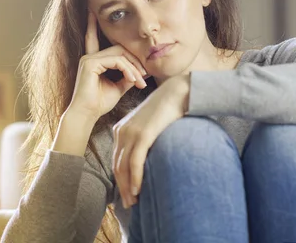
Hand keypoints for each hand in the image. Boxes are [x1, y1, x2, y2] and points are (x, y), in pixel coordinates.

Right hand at [68, 10, 150, 118]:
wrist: (87, 115)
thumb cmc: (100, 103)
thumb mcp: (118, 87)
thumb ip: (127, 76)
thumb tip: (140, 71)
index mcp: (94, 61)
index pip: (94, 39)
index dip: (92, 25)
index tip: (92, 12)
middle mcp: (90, 57)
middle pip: (119, 49)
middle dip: (135, 61)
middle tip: (145, 76)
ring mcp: (88, 59)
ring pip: (119, 54)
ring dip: (134, 68)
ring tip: (140, 82)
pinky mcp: (90, 63)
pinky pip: (116, 61)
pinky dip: (128, 70)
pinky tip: (133, 81)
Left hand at [111, 74, 189, 208]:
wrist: (178, 91)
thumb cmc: (168, 109)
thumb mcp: (150, 124)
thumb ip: (144, 138)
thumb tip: (147, 157)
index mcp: (121, 129)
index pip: (117, 160)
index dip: (120, 179)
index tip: (127, 193)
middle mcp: (122, 131)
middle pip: (117, 166)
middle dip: (122, 187)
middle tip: (129, 204)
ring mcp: (131, 133)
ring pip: (124, 167)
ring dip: (128, 187)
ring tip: (134, 202)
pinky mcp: (143, 135)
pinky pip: (135, 162)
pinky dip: (136, 179)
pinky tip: (139, 190)